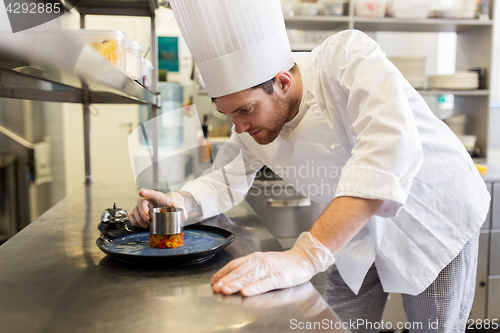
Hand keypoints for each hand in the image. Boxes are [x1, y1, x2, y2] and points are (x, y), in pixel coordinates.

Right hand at [129, 189, 187, 227]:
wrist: (166, 207)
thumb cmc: (170, 205)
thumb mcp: (177, 206)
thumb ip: (181, 210)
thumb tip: (185, 217)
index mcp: (158, 197)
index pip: (152, 193)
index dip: (146, 192)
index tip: (141, 192)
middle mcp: (148, 200)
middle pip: (140, 203)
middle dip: (142, 213)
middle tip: (148, 220)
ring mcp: (142, 206)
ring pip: (135, 210)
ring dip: (139, 220)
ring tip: (146, 225)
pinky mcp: (139, 212)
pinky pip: (132, 216)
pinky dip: (134, 221)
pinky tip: (141, 225)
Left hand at [211, 232, 334, 295]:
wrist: (302, 259)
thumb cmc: (282, 263)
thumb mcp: (262, 262)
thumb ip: (247, 268)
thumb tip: (229, 276)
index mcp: (255, 258)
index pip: (235, 264)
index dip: (223, 272)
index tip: (213, 281)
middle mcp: (261, 262)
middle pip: (240, 271)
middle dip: (227, 280)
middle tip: (216, 288)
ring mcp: (270, 269)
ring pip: (250, 277)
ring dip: (236, 284)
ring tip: (226, 290)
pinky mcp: (279, 277)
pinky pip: (265, 283)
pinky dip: (255, 288)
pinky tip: (247, 292)